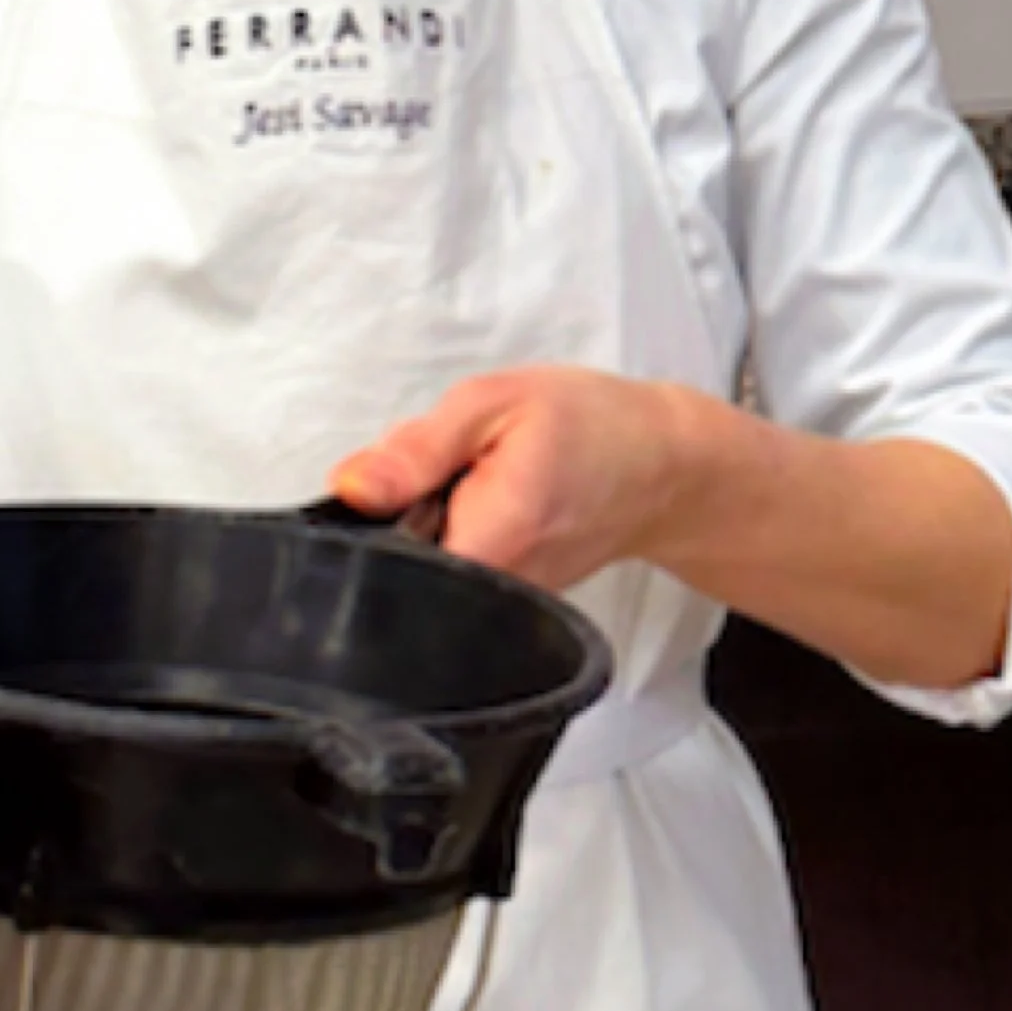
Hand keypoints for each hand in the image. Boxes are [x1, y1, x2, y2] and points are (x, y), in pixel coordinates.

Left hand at [331, 367, 699, 590]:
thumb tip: (350, 487)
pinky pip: (450, 573)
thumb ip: (417, 449)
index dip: (369, 523)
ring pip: (423, 568)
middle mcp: (498, 591)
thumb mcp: (495, 405)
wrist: (662, 468)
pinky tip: (483, 504)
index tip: (398, 481)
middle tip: (447, 469)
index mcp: (491, 540)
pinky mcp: (509, 603)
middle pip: (397, 567)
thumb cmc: (592, 428)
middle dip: (399, 514)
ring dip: (427, 522)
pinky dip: (452, 534)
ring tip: (471, 483)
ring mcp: (506, 605)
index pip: (383, 565)